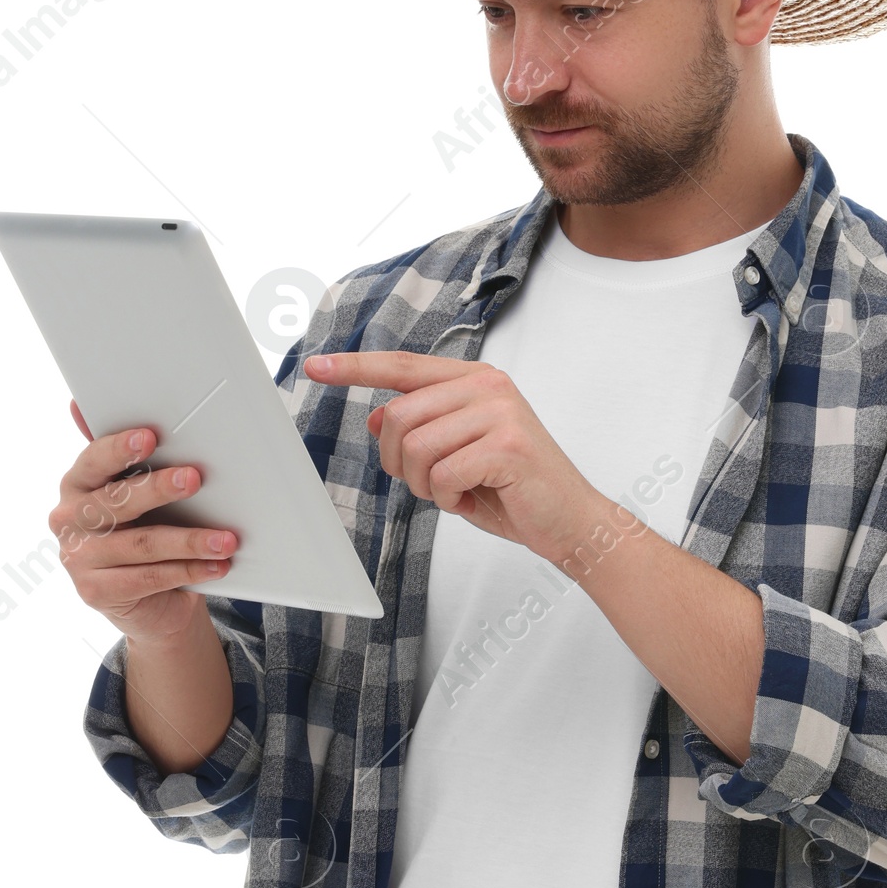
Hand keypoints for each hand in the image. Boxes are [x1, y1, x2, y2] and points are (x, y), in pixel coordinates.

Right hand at [50, 402, 239, 645]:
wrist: (146, 601)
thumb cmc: (139, 532)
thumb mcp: (131, 494)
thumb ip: (119, 456)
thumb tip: (79, 404)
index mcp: (75, 486)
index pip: (93, 462)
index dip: (119, 450)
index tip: (149, 437)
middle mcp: (68, 520)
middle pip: (117, 502)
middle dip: (159, 488)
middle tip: (194, 478)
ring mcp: (78, 559)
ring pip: (142, 544)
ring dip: (190, 540)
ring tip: (226, 539)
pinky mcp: (96, 592)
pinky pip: (150, 578)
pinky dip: (189, 571)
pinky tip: (216, 565)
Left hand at [302, 350, 610, 566]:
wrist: (570, 520)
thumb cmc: (514, 489)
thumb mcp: (457, 456)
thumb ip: (421, 430)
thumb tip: (375, 417)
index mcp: (475, 380)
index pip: (403, 366)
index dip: (356, 367)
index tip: (316, 367)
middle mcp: (487, 386)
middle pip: (398, 416)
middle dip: (399, 463)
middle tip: (429, 484)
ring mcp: (500, 413)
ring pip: (415, 448)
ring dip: (423, 484)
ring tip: (455, 491)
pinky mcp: (507, 446)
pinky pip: (441, 475)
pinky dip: (446, 499)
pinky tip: (472, 499)